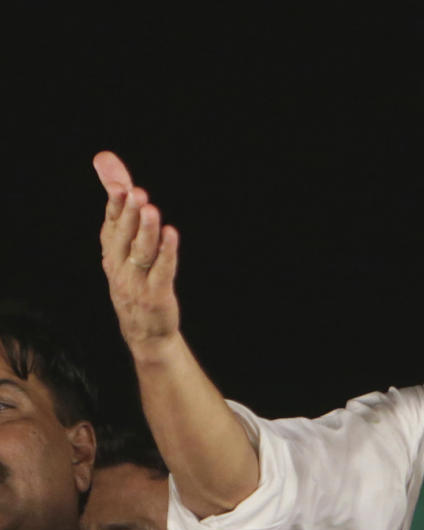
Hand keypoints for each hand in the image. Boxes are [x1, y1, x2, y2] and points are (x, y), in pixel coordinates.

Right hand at [94, 151, 180, 359]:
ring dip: (146, 231)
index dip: (115, 206)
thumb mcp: (122, 244)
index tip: (119, 185)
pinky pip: (162, 271)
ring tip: (151, 209)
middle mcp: (120, 266)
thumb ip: (119, 202)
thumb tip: (105, 158)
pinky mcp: (157, 295)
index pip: (111, 225)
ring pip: (141, 253)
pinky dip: (166, 253)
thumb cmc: (134, 281)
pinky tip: (171, 235)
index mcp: (111, 253)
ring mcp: (137, 282)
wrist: (145, 331)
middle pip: (124, 236)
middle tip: (136, 193)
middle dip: (129, 214)